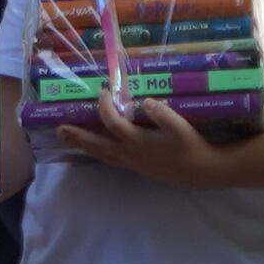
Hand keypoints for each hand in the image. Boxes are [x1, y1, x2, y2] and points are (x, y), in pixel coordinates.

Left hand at [60, 98, 232, 185]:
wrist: (203, 172)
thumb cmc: (192, 147)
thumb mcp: (181, 128)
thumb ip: (164, 114)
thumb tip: (147, 101)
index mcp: (138, 143)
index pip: (113, 124)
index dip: (105, 107)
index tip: (103, 91)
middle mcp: (131, 155)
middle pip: (98, 146)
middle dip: (78, 136)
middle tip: (60, 129)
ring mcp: (134, 163)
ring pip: (103, 155)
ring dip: (85, 146)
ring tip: (69, 139)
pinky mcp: (139, 167)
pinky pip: (112, 160)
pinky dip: (99, 153)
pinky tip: (97, 150)